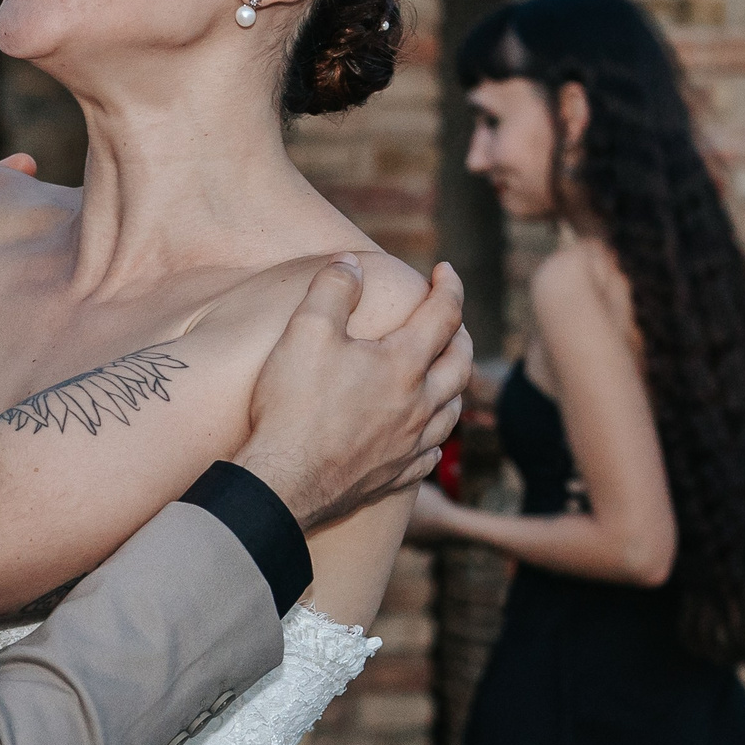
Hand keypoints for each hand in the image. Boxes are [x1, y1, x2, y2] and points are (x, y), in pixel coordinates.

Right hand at [235, 258, 471, 532]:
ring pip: (452, 410)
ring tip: (448, 373)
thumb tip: (351, 262)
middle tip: (450, 319)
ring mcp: (410, 444)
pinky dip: (435, 436)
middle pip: (459, 363)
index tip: (445, 270)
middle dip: (459, 333)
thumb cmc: (293, 405)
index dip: (449, 286)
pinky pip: (430, 454)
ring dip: (456, 385)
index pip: (443, 314)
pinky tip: (428, 437)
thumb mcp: (305, 331)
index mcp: (403, 365)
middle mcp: (418, 405)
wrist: (284, 483)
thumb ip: (333, 289)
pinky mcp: (395, 476)